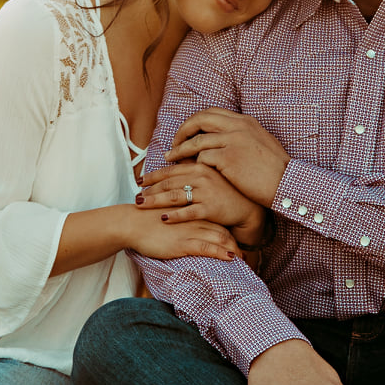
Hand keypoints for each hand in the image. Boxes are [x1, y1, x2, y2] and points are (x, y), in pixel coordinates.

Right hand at [122, 205, 241, 261]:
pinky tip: (231, 258)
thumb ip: (176, 219)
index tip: (236, 242)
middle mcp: (195, 219)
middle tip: (245, 254)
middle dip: (236, 242)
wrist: (131, 222)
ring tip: (243, 260)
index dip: (229, 232)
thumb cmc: (144, 219)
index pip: (217, 221)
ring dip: (234, 250)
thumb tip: (179, 228)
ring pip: (220, 238)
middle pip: (223, 229)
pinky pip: (208, 247)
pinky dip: (221, 253)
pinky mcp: (184, 242)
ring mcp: (191, 230)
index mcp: (191, 211)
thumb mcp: (165, 215)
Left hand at [138, 162, 266, 242]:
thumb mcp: (211, 174)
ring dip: (155, 201)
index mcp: (199, 166)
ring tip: (142, 205)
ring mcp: (206, 192)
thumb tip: (172, 165)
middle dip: (149, 190)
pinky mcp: (210, 208)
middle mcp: (201, 177)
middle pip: (168, 183)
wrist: (248, 207)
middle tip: (136, 197)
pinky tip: (163, 219)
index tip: (139, 181)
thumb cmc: (227, 191)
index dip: (152, 176)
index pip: (170, 170)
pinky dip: (175, 216)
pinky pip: (188, 212)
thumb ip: (192, 170)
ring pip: (174, 196)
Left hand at [166, 109, 291, 207]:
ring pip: (196, 140)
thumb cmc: (275, 169)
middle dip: (183, 131)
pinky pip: (202, 157)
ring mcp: (232, 141)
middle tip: (174, 143)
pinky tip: (188, 172)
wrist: (286, 183)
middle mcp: (237, 127)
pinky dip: (193, 164)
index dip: (195, 121)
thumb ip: (243, 135)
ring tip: (171, 159)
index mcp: (245, 121)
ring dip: (180, 150)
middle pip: (199, 120)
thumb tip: (226, 135)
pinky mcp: (228, 158)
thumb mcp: (261, 142)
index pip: (211, 112)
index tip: (186, 133)